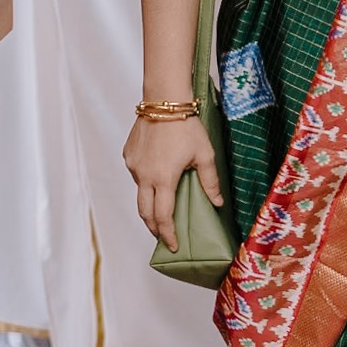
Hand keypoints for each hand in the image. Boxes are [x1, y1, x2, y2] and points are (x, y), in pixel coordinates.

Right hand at [122, 114, 222, 249]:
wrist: (164, 100)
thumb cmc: (187, 126)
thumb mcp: (205, 154)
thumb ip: (210, 181)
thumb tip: (217, 203)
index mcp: (163, 179)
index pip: (162, 217)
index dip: (167, 234)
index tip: (173, 246)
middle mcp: (144, 175)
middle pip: (145, 212)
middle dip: (154, 228)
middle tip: (164, 236)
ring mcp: (133, 165)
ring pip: (139, 193)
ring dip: (149, 204)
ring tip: (161, 210)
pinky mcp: (129, 155)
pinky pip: (136, 175)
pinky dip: (145, 183)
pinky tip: (156, 180)